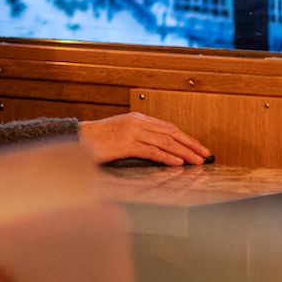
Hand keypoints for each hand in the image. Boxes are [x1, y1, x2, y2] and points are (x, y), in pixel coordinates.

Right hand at [77, 112, 210, 165]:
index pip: (169, 128)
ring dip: (184, 152)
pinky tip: (177, 163)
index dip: (187, 138)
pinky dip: (167, 157)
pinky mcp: (125, 143)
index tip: (199, 148)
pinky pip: (151, 151)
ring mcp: (131, 132)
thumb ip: (140, 138)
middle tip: (205, 155)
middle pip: (171, 133)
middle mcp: (137, 122)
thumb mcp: (121, 134)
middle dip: (191, 145)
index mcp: (138, 118)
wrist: (77, 139)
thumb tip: (161, 149)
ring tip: (197, 161)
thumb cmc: (97, 141)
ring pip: (165, 142)